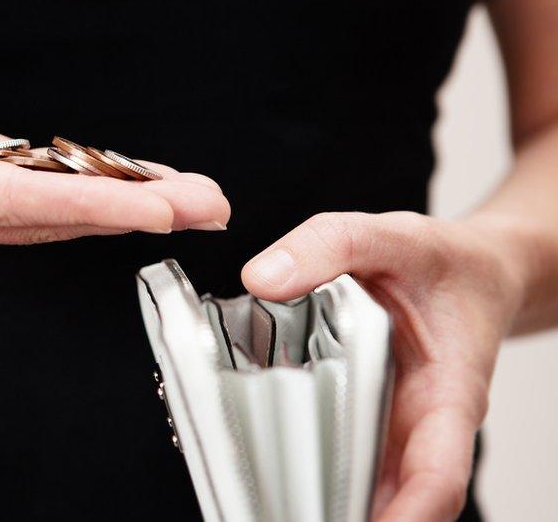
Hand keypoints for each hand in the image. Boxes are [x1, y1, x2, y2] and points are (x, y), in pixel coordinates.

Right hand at [0, 0, 228, 249]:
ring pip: (43, 217)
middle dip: (127, 213)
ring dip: (119, 209)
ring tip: (192, 196)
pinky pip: (31, 202)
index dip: (82, 206)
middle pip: (39, 220)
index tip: (153, 209)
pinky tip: (132, 188)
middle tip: (207, 204)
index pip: (4, 202)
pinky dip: (87, 196)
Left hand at [241, 211, 523, 520]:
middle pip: (390, 498)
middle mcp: (421, 426)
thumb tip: (260, 278)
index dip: (403, 516)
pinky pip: (339, 456)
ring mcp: (392, 430)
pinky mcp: (366, 420)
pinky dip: (307, 469)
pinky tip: (263, 470)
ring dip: (319, 501)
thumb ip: (329, 245)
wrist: (469, 270)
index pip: (436, 476)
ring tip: (263, 505)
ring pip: (361, 486)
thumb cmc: (444, 263)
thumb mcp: (391, 236)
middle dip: (342, 517)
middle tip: (284, 514)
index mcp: (447, 393)